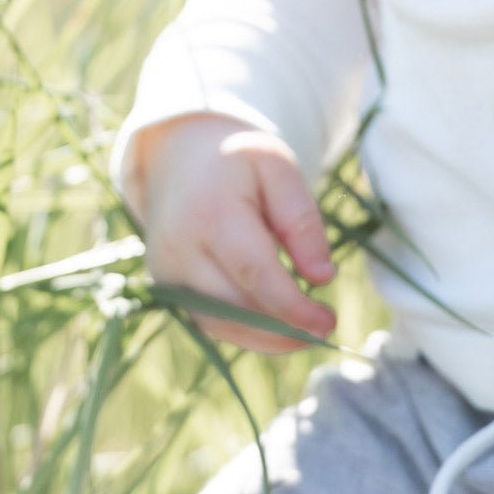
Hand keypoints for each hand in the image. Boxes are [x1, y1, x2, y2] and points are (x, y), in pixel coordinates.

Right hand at [132, 114, 336, 352]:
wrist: (179, 155)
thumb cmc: (237, 160)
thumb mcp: (278, 169)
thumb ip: (301, 220)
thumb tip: (323, 277)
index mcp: (211, 209)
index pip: (254, 272)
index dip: (293, 307)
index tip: (328, 321)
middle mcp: (179, 246)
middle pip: (235, 307)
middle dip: (284, 330)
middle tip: (325, 327)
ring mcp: (166, 270)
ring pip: (219, 324)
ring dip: (266, 338)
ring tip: (304, 331)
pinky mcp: (165, 285)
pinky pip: (207, 321)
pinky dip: (243, 330)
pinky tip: (274, 324)